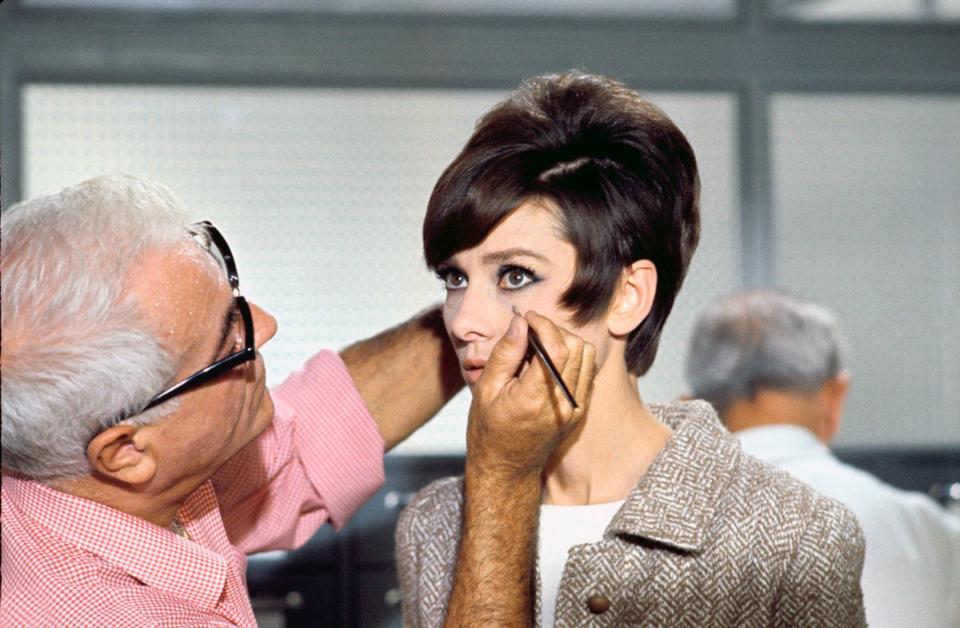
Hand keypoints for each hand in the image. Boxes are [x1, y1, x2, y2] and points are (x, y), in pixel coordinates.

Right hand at [465, 309, 596, 479]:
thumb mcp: (486, 389)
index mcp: (535, 398)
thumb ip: (506, 353)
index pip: (557, 347)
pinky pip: (587, 371)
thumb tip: (520, 322)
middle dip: (554, 330)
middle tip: (531, 331)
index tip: (527, 318)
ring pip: (587, 356)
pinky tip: (550, 362)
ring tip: (541, 346)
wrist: (506, 467)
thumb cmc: (489, 430)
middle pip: (576, 347)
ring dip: (566, 342)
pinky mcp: (580, 410)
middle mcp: (562, 403)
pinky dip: (573, 358)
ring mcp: (575, 408)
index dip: (543, 324)